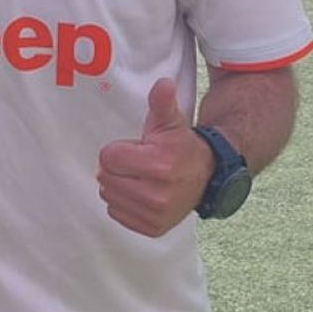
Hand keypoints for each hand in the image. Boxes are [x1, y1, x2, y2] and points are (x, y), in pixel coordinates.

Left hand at [96, 78, 212, 237]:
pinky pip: (117, 213)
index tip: (135, 148)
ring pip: (109, 195)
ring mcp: (155, 214)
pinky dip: (123, 204)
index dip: (118, 150)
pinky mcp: (152, 228)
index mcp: (159, 164)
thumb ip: (162, 102)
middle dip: (117, 167)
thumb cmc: (180, 145)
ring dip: (117, 185)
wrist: (207, 176)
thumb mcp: (171, 121)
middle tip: (137, 163)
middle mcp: (157, 194)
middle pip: (106, 178)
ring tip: (138, 177)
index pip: (108, 158)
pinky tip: (139, 193)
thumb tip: (164, 83)